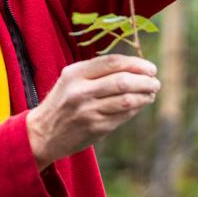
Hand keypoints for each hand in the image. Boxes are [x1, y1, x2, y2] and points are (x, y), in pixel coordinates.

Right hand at [26, 54, 158, 168]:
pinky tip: (138, 106)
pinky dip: (135, 109)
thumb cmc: (62, 102)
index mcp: (75, 73)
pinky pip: (123, 116)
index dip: (136, 64)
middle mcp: (81, 91)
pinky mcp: (95, 128)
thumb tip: (135, 67)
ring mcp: (88, 111)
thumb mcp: (71, 80)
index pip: (112, 62)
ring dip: (144, 96)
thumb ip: (97, 72)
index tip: (150, 68)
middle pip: (123, 81)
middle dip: (145, 81)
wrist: (42, 134)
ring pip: (127, 100)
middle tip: (155, 82)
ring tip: (151, 94)